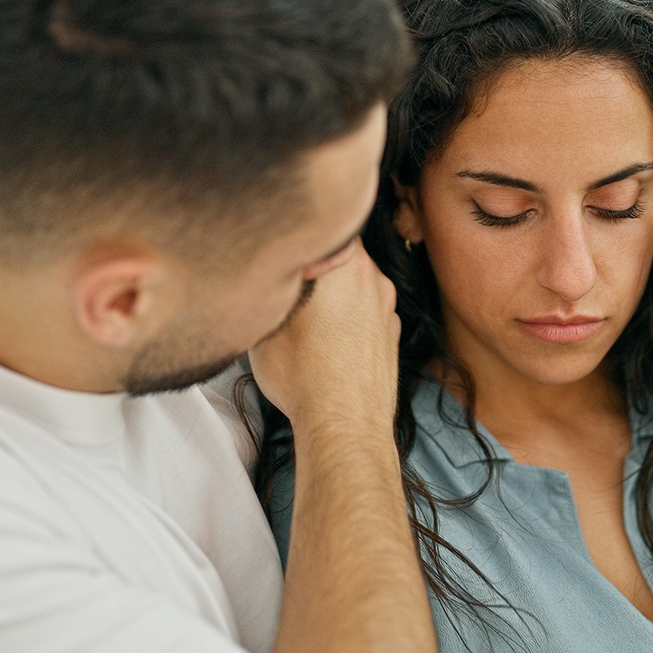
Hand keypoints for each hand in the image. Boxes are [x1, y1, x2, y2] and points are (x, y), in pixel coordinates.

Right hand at [248, 240, 400, 436]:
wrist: (345, 425)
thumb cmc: (303, 374)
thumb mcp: (264, 322)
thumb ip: (268, 287)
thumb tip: (261, 278)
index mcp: (346, 261)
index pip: (324, 227)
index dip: (300, 237)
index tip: (282, 251)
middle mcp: (373, 278)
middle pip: (341, 256)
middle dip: (316, 268)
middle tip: (287, 288)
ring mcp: (387, 308)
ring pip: (354, 287)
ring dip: (333, 297)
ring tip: (305, 323)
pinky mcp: (391, 337)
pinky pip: (365, 316)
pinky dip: (348, 322)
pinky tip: (326, 345)